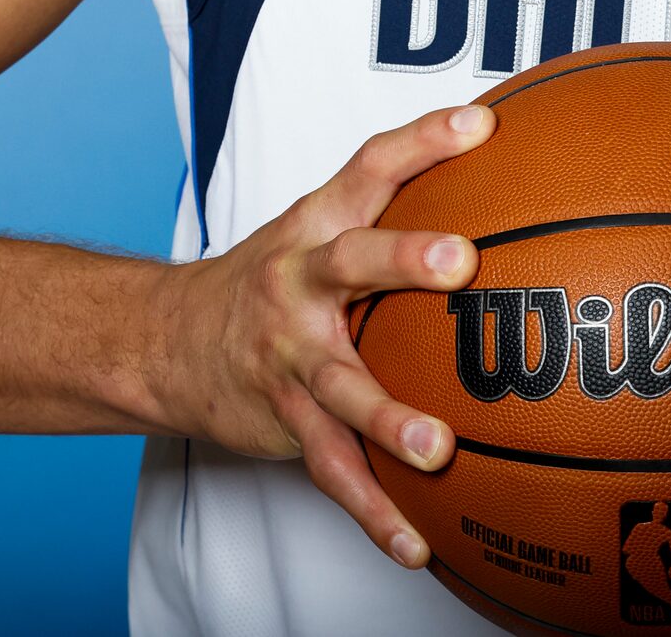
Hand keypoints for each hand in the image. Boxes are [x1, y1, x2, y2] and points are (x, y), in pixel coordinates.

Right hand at [147, 102, 492, 568]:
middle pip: (350, 262)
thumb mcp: (318, 225)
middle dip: (405, 259)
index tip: (479, 126)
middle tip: (462, 263)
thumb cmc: (274, 278)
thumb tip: (506, 176)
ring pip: (339, 385)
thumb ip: (397, 202)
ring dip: (388, 418)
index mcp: (316, 225)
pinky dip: (373, 511)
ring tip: (437, 448)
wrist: (164, 341)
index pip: (370, 166)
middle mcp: (299, 283)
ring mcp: (289, 356)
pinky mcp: (285, 420)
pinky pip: (332, 470)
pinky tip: (416, 544)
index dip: (423, 141)